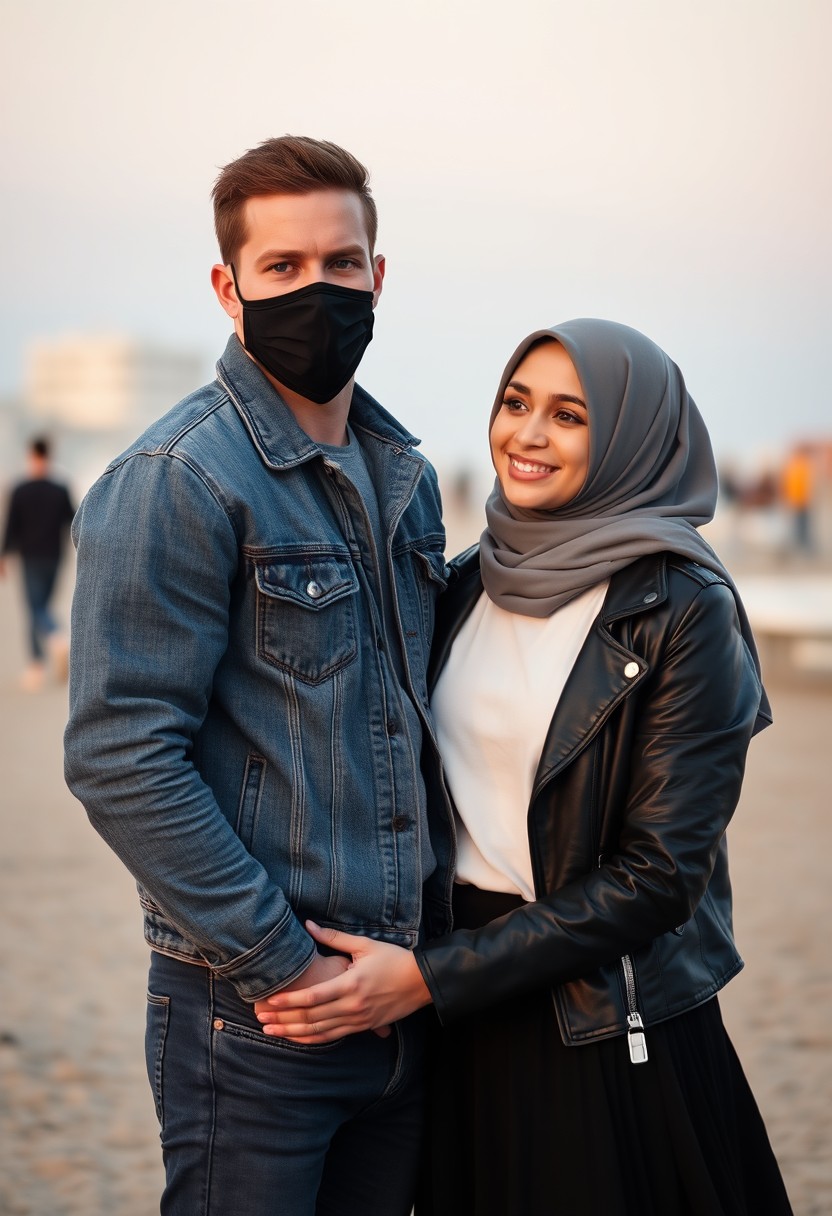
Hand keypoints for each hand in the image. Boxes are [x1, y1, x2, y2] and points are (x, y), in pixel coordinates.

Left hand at [255, 921, 431, 1043]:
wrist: (421, 982)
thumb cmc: (393, 958)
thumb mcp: (364, 944)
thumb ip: (334, 937)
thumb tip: (308, 924)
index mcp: (351, 984)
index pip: (313, 996)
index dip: (289, 1000)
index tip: (269, 1001)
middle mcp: (353, 1006)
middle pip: (312, 1017)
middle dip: (284, 1019)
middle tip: (260, 1019)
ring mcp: (358, 1020)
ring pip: (319, 1031)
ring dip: (293, 1032)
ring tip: (271, 1031)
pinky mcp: (363, 1027)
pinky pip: (333, 1037)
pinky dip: (312, 1039)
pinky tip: (297, 1038)